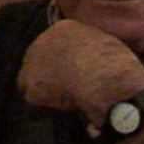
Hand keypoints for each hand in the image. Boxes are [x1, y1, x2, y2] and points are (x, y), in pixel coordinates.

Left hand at [17, 19, 143, 126]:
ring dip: (42, 93)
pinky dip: (42, 111)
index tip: (68, 73)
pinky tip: (57, 114)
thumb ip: (87, 49)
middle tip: (60, 91)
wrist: (106, 81)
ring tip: (60, 104)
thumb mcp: (103, 46)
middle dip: (45, 76)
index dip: (58, 62)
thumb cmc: (114, 64)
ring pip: (29, 83)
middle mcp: (42, 41)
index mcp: (62, 29)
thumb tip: (88, 62)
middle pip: (35, 62)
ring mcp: (32, 65)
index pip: (51, 45)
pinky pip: (33, 105)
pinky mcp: (31, 88)